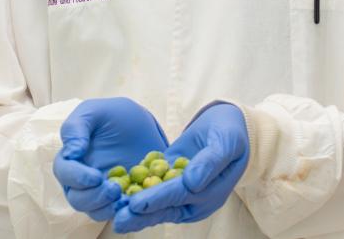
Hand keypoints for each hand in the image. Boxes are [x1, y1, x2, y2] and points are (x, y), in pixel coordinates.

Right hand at [52, 97, 167, 222]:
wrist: (145, 124)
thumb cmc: (115, 115)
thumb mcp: (95, 111)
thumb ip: (76, 126)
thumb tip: (71, 152)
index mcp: (72, 158)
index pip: (64, 173)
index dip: (76, 177)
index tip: (95, 176)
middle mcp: (83, 179)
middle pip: (77, 198)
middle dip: (93, 197)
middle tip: (114, 189)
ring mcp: (101, 191)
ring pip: (94, 211)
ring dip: (106, 207)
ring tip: (123, 197)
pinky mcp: (121, 198)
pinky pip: (117, 213)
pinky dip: (123, 211)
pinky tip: (134, 202)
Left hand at [112, 102, 248, 232]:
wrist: (229, 124)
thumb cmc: (231, 133)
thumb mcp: (226, 142)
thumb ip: (211, 162)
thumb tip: (193, 182)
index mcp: (210, 193)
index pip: (180, 196)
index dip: (157, 200)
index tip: (136, 204)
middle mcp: (194, 198)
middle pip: (164, 207)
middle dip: (140, 214)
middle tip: (117, 219)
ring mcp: (181, 191)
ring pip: (156, 203)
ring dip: (134, 208)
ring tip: (112, 212)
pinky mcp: (170, 180)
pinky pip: (152, 188)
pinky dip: (135, 191)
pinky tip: (115, 194)